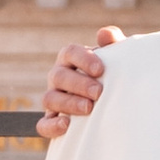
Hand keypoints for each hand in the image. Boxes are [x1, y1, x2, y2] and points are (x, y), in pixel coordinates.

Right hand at [35, 28, 120, 142]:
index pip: (70, 53)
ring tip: (88, 108)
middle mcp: (58, 77)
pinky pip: (43, 124)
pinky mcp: (52, 121)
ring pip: (49, 98)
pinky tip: (67, 126)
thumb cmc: (113, 76)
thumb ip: (113, 44)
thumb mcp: (116, 60)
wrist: (114, 105)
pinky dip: (51, 126)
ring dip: (68, 103)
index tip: (100, 69)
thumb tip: (104, 34)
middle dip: (78, 84)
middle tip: (98, 92)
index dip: (83, 59)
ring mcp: (53, 99)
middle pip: (59, 76)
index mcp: (71, 59)